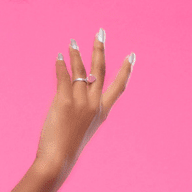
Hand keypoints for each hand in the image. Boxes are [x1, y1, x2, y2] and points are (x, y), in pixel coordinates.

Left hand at [35, 30, 134, 175]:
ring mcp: (80, 102)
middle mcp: (94, 104)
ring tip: (72, 42)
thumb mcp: (81, 126)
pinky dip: (61, 65)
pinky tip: (59, 57)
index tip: (132, 55)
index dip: (126, 70)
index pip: (119, 87)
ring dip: (76, 54)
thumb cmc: (67, 146)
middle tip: (100, 32)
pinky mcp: (64, 102)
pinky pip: (63, 77)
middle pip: (100, 70)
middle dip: (100, 49)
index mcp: (102, 112)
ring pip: (80, 70)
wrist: (58, 159)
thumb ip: (82, 108)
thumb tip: (74, 91)